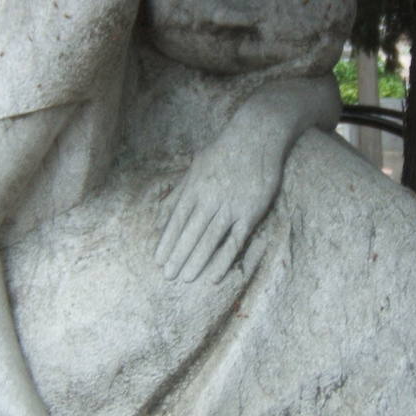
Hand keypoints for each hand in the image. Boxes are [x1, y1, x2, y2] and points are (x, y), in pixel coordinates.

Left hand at [155, 127, 281, 282]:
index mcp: (195, 187)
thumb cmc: (224, 151)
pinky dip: (223, 260)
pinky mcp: (250, 213)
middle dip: (178, 256)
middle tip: (168, 276)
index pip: (176, 220)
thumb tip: (161, 215)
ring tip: (186, 279)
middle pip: (190, 233)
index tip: (158, 260)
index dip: (167, 242)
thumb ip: (179, 192)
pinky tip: (214, 275)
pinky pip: (234, 241)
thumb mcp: (196, 167)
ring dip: (196, 261)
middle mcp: (209, 199)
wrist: (257, 136)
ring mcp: (230, 206)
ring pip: (209, 240)